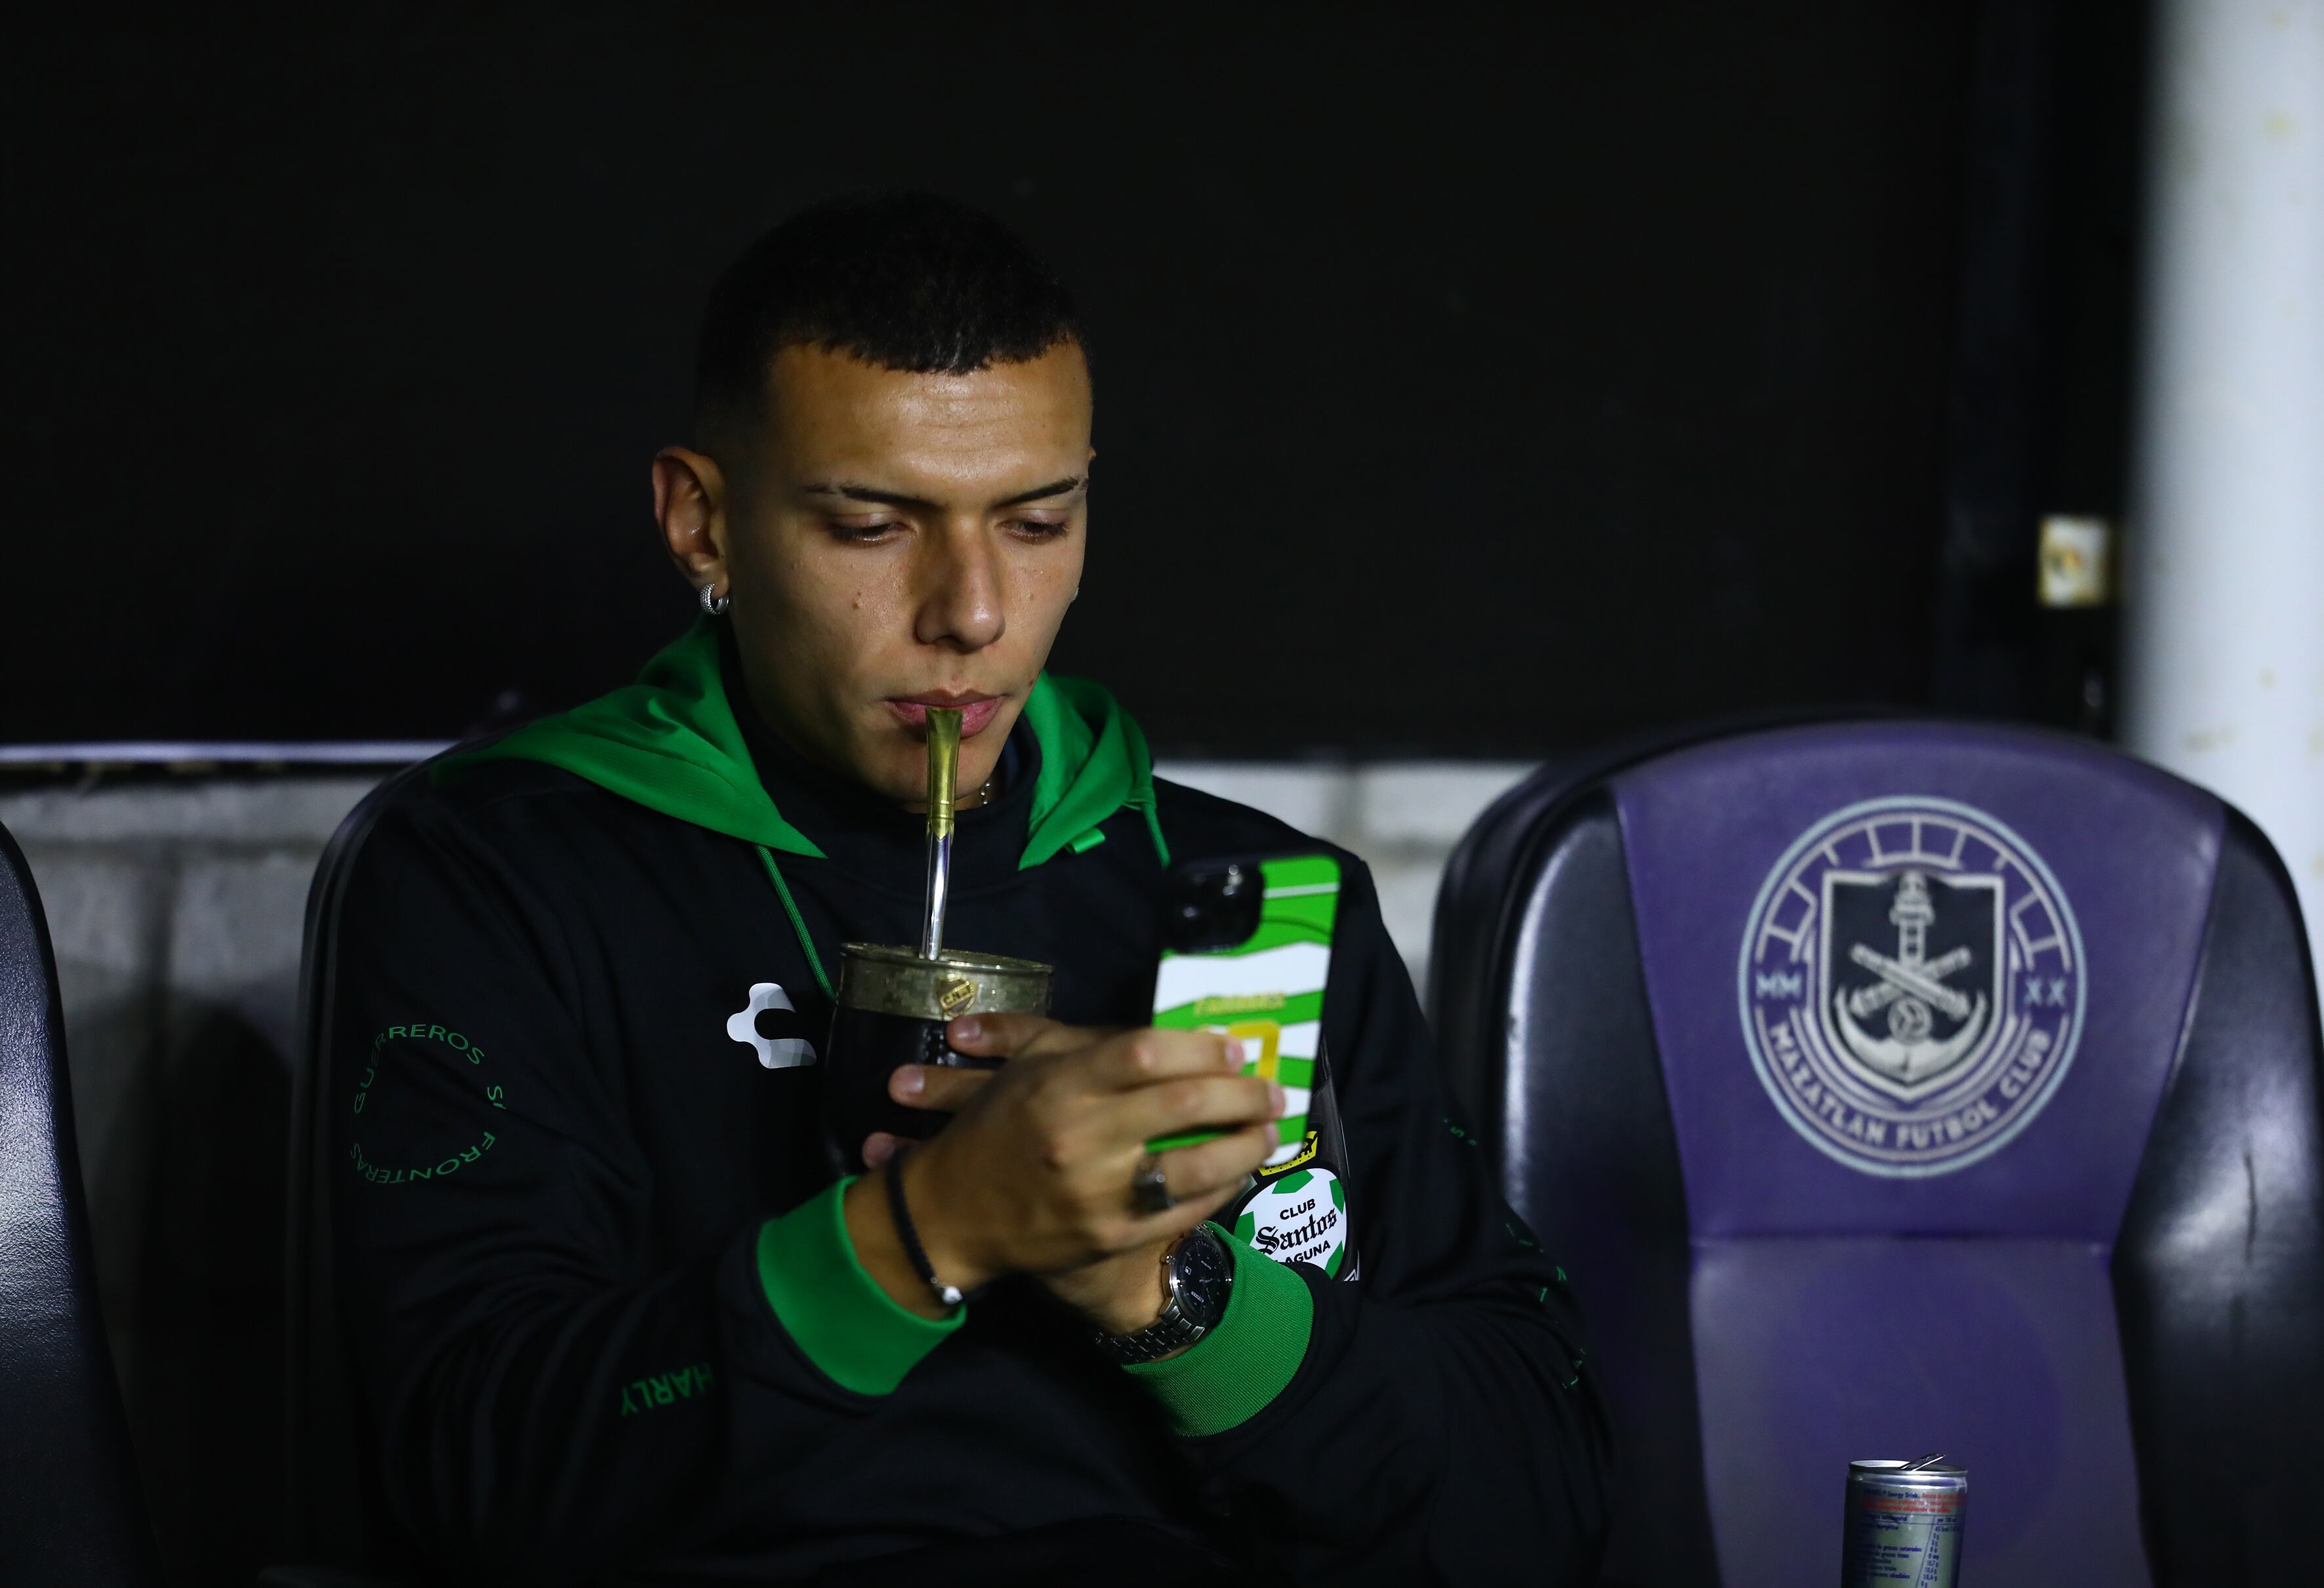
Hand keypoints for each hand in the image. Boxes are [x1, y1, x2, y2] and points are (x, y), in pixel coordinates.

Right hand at [840, 1014, 1280, 1332]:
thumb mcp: (1032, 1069)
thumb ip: (1095, 1047)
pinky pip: (1182, 1211)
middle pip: (1182, 1103)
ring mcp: (1097, 1192)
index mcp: (1061, 1085)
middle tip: (1271, 1087)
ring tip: (1268, 1129)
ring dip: (1245, 1144)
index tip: (1234, 1048)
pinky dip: (1220, 1188)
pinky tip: (1237, 1171)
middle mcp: (1081, 1136)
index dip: (1200, 1048)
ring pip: (1195, 1165)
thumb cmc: (997, 1126)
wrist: (951, 1213)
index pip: (1146, 1053)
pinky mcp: (1108, 1236)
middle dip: (1241, 1092)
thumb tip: (1175, 1038)